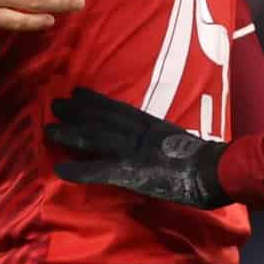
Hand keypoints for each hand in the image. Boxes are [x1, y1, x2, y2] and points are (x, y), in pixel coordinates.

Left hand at [46, 86, 229, 208]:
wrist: (214, 169)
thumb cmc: (206, 159)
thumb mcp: (178, 140)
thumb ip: (161, 139)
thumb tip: (152, 142)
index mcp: (151, 125)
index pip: (117, 108)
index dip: (95, 100)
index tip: (78, 91)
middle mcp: (137, 132)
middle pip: (100, 118)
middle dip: (76, 111)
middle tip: (54, 103)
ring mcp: (132, 151)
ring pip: (94, 138)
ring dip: (69, 134)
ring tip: (49, 130)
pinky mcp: (130, 171)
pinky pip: (98, 170)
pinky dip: (78, 170)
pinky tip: (60, 171)